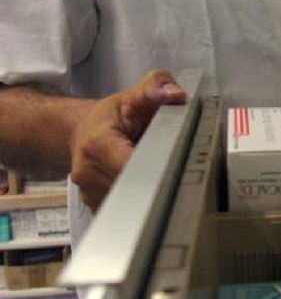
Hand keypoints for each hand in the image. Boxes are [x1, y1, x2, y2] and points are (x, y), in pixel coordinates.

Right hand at [69, 70, 186, 211]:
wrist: (83, 132)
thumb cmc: (112, 117)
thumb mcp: (134, 95)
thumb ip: (155, 87)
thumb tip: (175, 94)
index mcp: (97, 144)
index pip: (131, 166)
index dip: (158, 167)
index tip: (179, 165)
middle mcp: (88, 173)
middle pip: (134, 188)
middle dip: (159, 180)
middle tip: (177, 170)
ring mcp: (90, 194)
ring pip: (132, 203)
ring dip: (151, 191)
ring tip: (160, 174)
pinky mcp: (96, 207)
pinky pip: (126, 211)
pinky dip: (142, 202)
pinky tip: (150, 188)